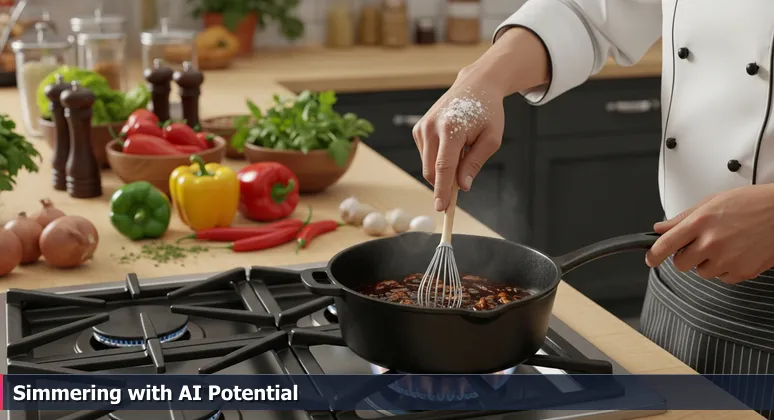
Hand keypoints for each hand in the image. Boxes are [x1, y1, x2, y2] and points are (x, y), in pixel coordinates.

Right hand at [413, 69, 505, 210]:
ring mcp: (422, 127)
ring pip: (427, 165)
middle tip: (463, 183)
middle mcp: (431, 127)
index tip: (441, 208)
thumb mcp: (492, 139)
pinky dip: (438, 158)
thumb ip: (475, 163)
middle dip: (444, 183)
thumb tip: (463, 186)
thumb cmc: (487, 111)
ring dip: (443, 169)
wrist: (476, 85)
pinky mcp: (418, 129)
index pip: (444, 167)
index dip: (442, 191)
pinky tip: (453, 144)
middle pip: (431, 170)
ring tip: (463, 150)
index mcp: (451, 129)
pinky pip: (426, 156)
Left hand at [645, 184, 773, 282]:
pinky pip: (722, 278)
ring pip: (701, 272)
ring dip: (707, 263)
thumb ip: (683, 218)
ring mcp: (727, 258)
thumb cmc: (751, 203)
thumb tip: (660, 228)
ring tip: (724, 245)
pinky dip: (726, 269)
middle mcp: (711, 242)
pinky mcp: (742, 271)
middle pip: (680, 264)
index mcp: (701, 222)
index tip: (650, 259)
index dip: (653, 255)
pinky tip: (737, 252)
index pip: (666, 244)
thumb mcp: (712, 202)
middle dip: (685, 257)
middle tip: (699, 245)